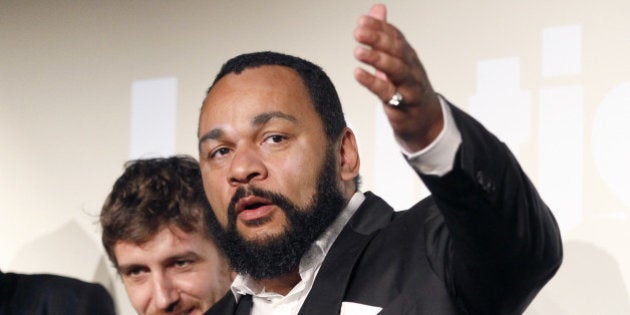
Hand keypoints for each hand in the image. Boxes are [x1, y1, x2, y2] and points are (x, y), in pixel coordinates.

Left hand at [353, 4, 442, 151]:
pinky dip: (373, 82)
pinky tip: (358, 74)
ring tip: (358, 51)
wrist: (424, 121)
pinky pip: (388, 93)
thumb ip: (384, 36)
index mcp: (408, 56)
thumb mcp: (396, 61)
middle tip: (358, 32)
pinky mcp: (403, 105)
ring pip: (397, 70)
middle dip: (378, 39)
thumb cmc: (407, 88)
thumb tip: (377, 9)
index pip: (396, 37)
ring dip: (377, 59)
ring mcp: (409, 87)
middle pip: (397, 50)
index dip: (380, 28)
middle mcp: (411, 68)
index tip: (362, 21)